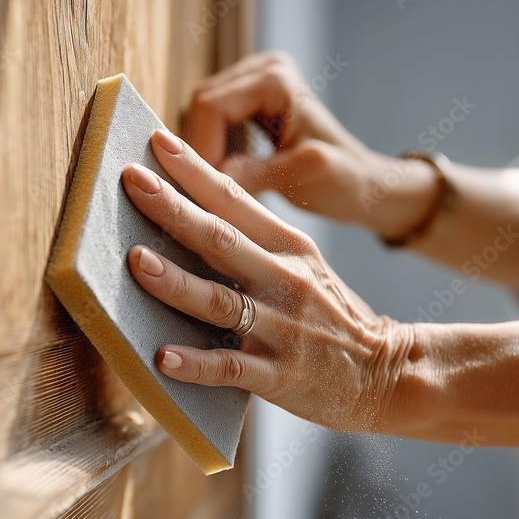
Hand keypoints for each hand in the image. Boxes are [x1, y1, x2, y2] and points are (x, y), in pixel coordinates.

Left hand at [121, 128, 413, 432]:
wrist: (386, 370)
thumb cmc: (334, 315)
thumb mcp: (306, 265)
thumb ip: (257, 242)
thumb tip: (194, 214)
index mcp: (290, 248)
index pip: (236, 201)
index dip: (195, 172)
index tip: (157, 142)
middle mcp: (285, 281)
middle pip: (222, 240)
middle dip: (174, 209)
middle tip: (132, 180)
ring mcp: (283, 329)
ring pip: (221, 302)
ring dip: (176, 282)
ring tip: (137, 262)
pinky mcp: (281, 376)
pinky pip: (232, 368)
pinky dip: (196, 363)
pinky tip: (164, 356)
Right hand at [182, 50, 437, 240]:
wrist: (364, 185)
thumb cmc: (344, 180)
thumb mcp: (300, 178)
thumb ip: (251, 175)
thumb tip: (202, 178)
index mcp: (275, 79)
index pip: (210, 106)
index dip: (200, 148)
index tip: (204, 188)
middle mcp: (262, 69)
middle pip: (200, 107)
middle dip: (199, 151)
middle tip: (205, 191)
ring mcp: (254, 82)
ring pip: (200, 117)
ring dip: (204, 152)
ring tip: (213, 186)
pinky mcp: (249, 102)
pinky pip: (212, 124)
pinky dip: (212, 150)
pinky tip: (223, 176)